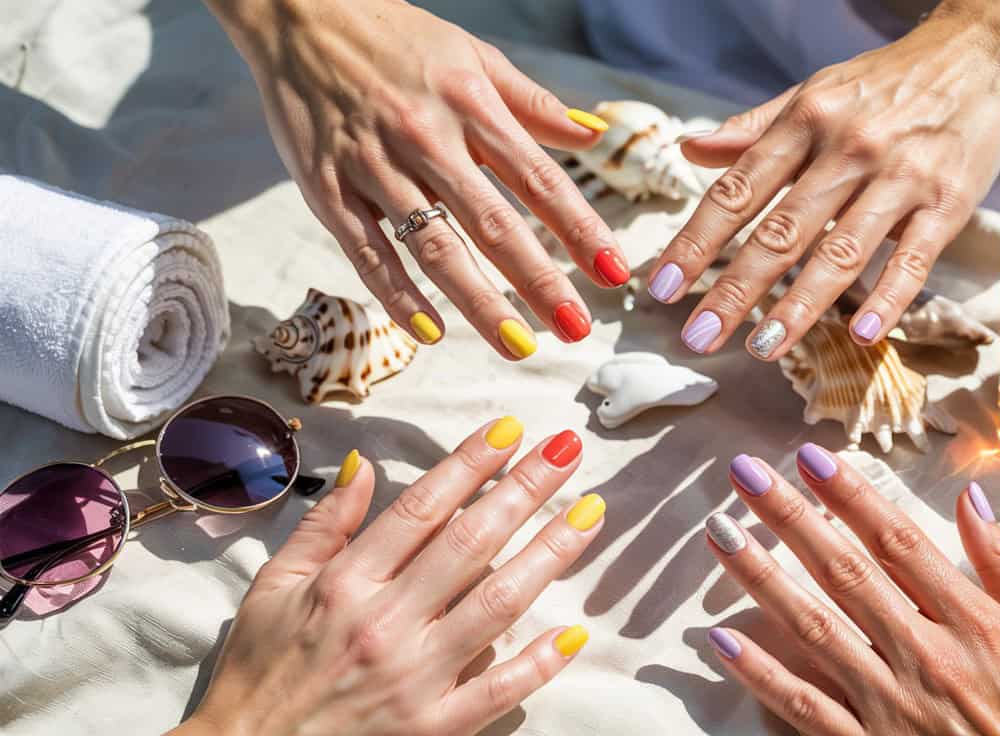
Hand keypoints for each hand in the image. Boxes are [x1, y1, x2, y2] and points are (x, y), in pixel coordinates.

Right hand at [171, 419, 603, 735]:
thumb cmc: (261, 672)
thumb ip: (323, 526)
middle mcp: (386, 623)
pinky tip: (575, 630)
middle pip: (472, 541)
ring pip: (499, 603)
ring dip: (550, 553)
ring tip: (590, 513)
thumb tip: (362, 467)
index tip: (510, 428)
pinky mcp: (435, 727)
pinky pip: (499, 690)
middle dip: (526, 489)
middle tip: (567, 450)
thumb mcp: (272, 588)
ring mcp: (416, 678)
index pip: (423, 508)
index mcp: (346, 584)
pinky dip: (539, 662)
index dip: (470, 463)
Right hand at [208, 0, 626, 358]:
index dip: (581, 229)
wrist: (297, 11)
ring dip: (479, 302)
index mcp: (471, 105)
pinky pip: (367, 252)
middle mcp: (427, 138)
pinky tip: (432, 332)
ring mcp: (374, 166)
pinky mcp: (327, 188)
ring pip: (434, 247)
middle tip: (576, 329)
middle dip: (540, 282)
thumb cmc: (395, 36)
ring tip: (518, 346)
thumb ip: (533, 103)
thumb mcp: (472, 55)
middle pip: (493, 223)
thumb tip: (594, 135)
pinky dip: (398, 295)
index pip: (538, 179)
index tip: (615, 272)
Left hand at [652, 12, 999, 357]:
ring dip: (798, 307)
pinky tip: (859, 334)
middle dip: (734, 289)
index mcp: (806, 122)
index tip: (662, 287)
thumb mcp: (813, 93)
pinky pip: (913, 259)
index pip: (738, 190)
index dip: (697, 241)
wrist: (979, 56)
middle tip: (697, 337)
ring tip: (760, 347)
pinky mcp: (948, 203)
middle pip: (781, 231)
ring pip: (841, 251)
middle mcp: (848, 149)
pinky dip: (887, 297)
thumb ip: (752, 129)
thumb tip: (689, 150)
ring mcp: (901, 178)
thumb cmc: (885, 83)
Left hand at [704, 446, 999, 734]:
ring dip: (761, 578)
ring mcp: (891, 706)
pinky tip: (721, 639)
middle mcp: (924, 658)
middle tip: (744, 474)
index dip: (851, 496)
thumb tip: (969, 497)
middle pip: (844, 574)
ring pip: (814, 630)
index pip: (898, 544)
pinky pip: (806, 708)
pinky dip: (761, 674)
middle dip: (790, 518)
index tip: (809, 458)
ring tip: (720, 534)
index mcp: (973, 624)